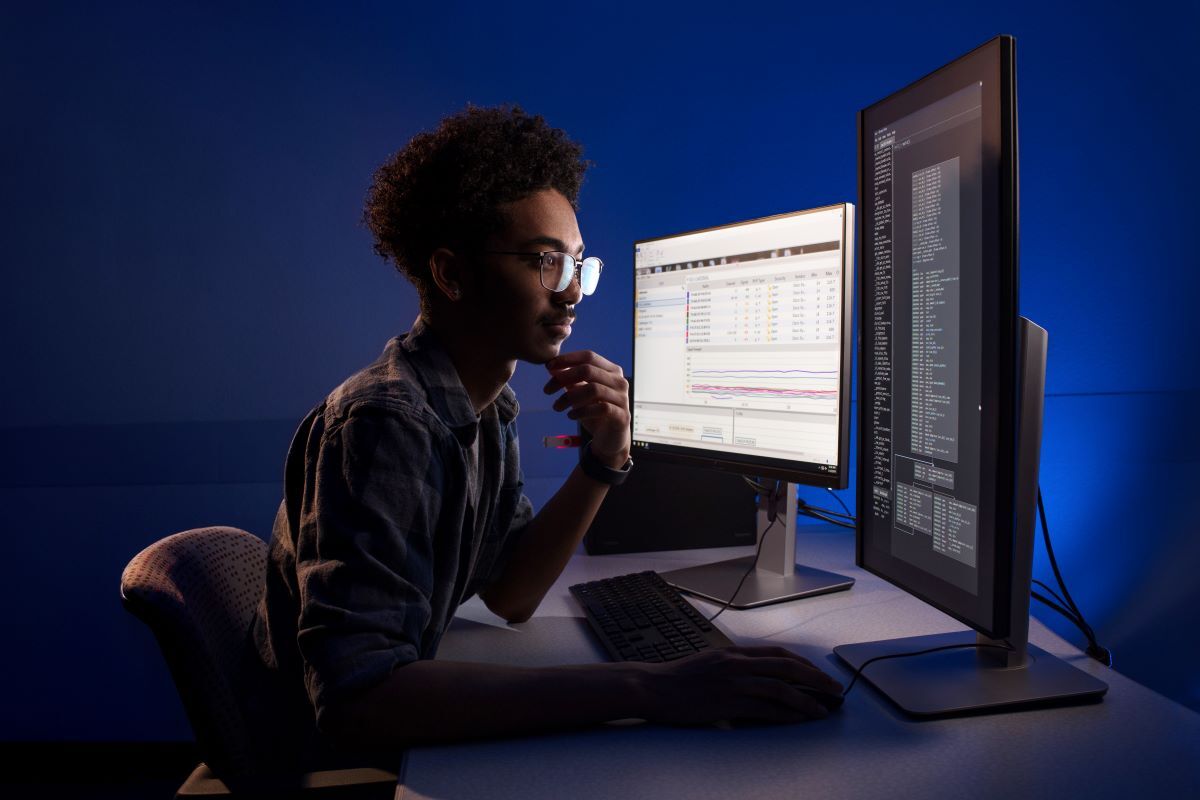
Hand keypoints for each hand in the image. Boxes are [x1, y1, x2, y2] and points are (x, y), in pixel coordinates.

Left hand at [543, 351, 630, 467]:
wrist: (611, 438)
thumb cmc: (595, 412)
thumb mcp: (579, 394)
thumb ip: (569, 380)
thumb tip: (551, 367)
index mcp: (611, 371)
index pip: (589, 356)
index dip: (567, 359)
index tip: (548, 366)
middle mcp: (619, 381)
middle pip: (588, 370)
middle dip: (564, 378)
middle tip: (547, 390)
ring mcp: (623, 398)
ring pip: (593, 389)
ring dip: (569, 397)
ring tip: (556, 407)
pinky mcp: (622, 415)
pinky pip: (600, 408)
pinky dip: (582, 411)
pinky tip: (570, 416)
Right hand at [636, 646, 844, 724]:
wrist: (653, 687)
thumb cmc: (677, 678)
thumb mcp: (708, 661)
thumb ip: (732, 665)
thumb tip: (753, 674)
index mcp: (733, 653)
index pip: (777, 653)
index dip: (803, 663)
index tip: (818, 673)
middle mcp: (737, 664)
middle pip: (787, 667)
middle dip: (815, 678)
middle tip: (833, 689)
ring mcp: (733, 683)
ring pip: (781, 688)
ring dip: (806, 700)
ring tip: (822, 709)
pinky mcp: (728, 703)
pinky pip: (765, 709)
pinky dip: (786, 715)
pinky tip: (798, 719)